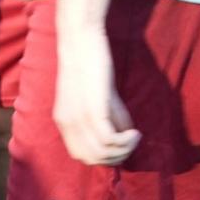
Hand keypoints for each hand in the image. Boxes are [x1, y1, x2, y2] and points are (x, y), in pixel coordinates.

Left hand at [53, 29, 140, 166]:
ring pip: (101, 153)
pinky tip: (135, 132)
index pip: (81, 156)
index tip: (121, 146)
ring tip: (135, 137)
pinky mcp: (92, 110)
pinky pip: (108, 141)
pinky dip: (125, 142)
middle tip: (132, 143)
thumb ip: (109, 117)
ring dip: (124, 150)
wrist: (81, 40)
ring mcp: (78, 119)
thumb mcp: (99, 97)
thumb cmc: (92, 65)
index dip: (103, 157)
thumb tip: (125, 136)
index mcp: (64, 122)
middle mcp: (67, 124)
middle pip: (91, 159)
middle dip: (116, 157)